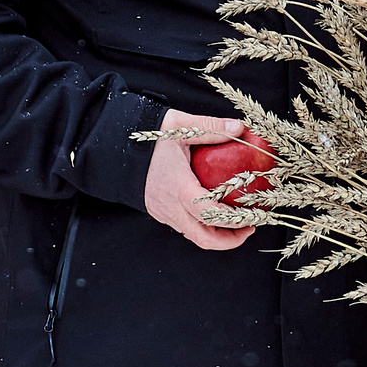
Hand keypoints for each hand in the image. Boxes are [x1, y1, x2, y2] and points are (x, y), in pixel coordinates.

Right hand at [144, 110, 254, 250]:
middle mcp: (170, 206)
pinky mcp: (159, 212)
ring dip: (216, 235)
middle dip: (230, 240)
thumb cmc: (147, 138)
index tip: (253, 216)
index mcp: (179, 187)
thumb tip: (240, 127)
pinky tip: (214, 213)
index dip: (234, 221)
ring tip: (236, 222)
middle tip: (249, 227)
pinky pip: (184, 227)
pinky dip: (202, 227)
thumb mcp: (180, 126)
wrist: (113, 148)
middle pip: (203, 238)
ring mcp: (163, 212)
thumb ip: (212, 127)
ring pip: (194, 235)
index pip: (210, 214)